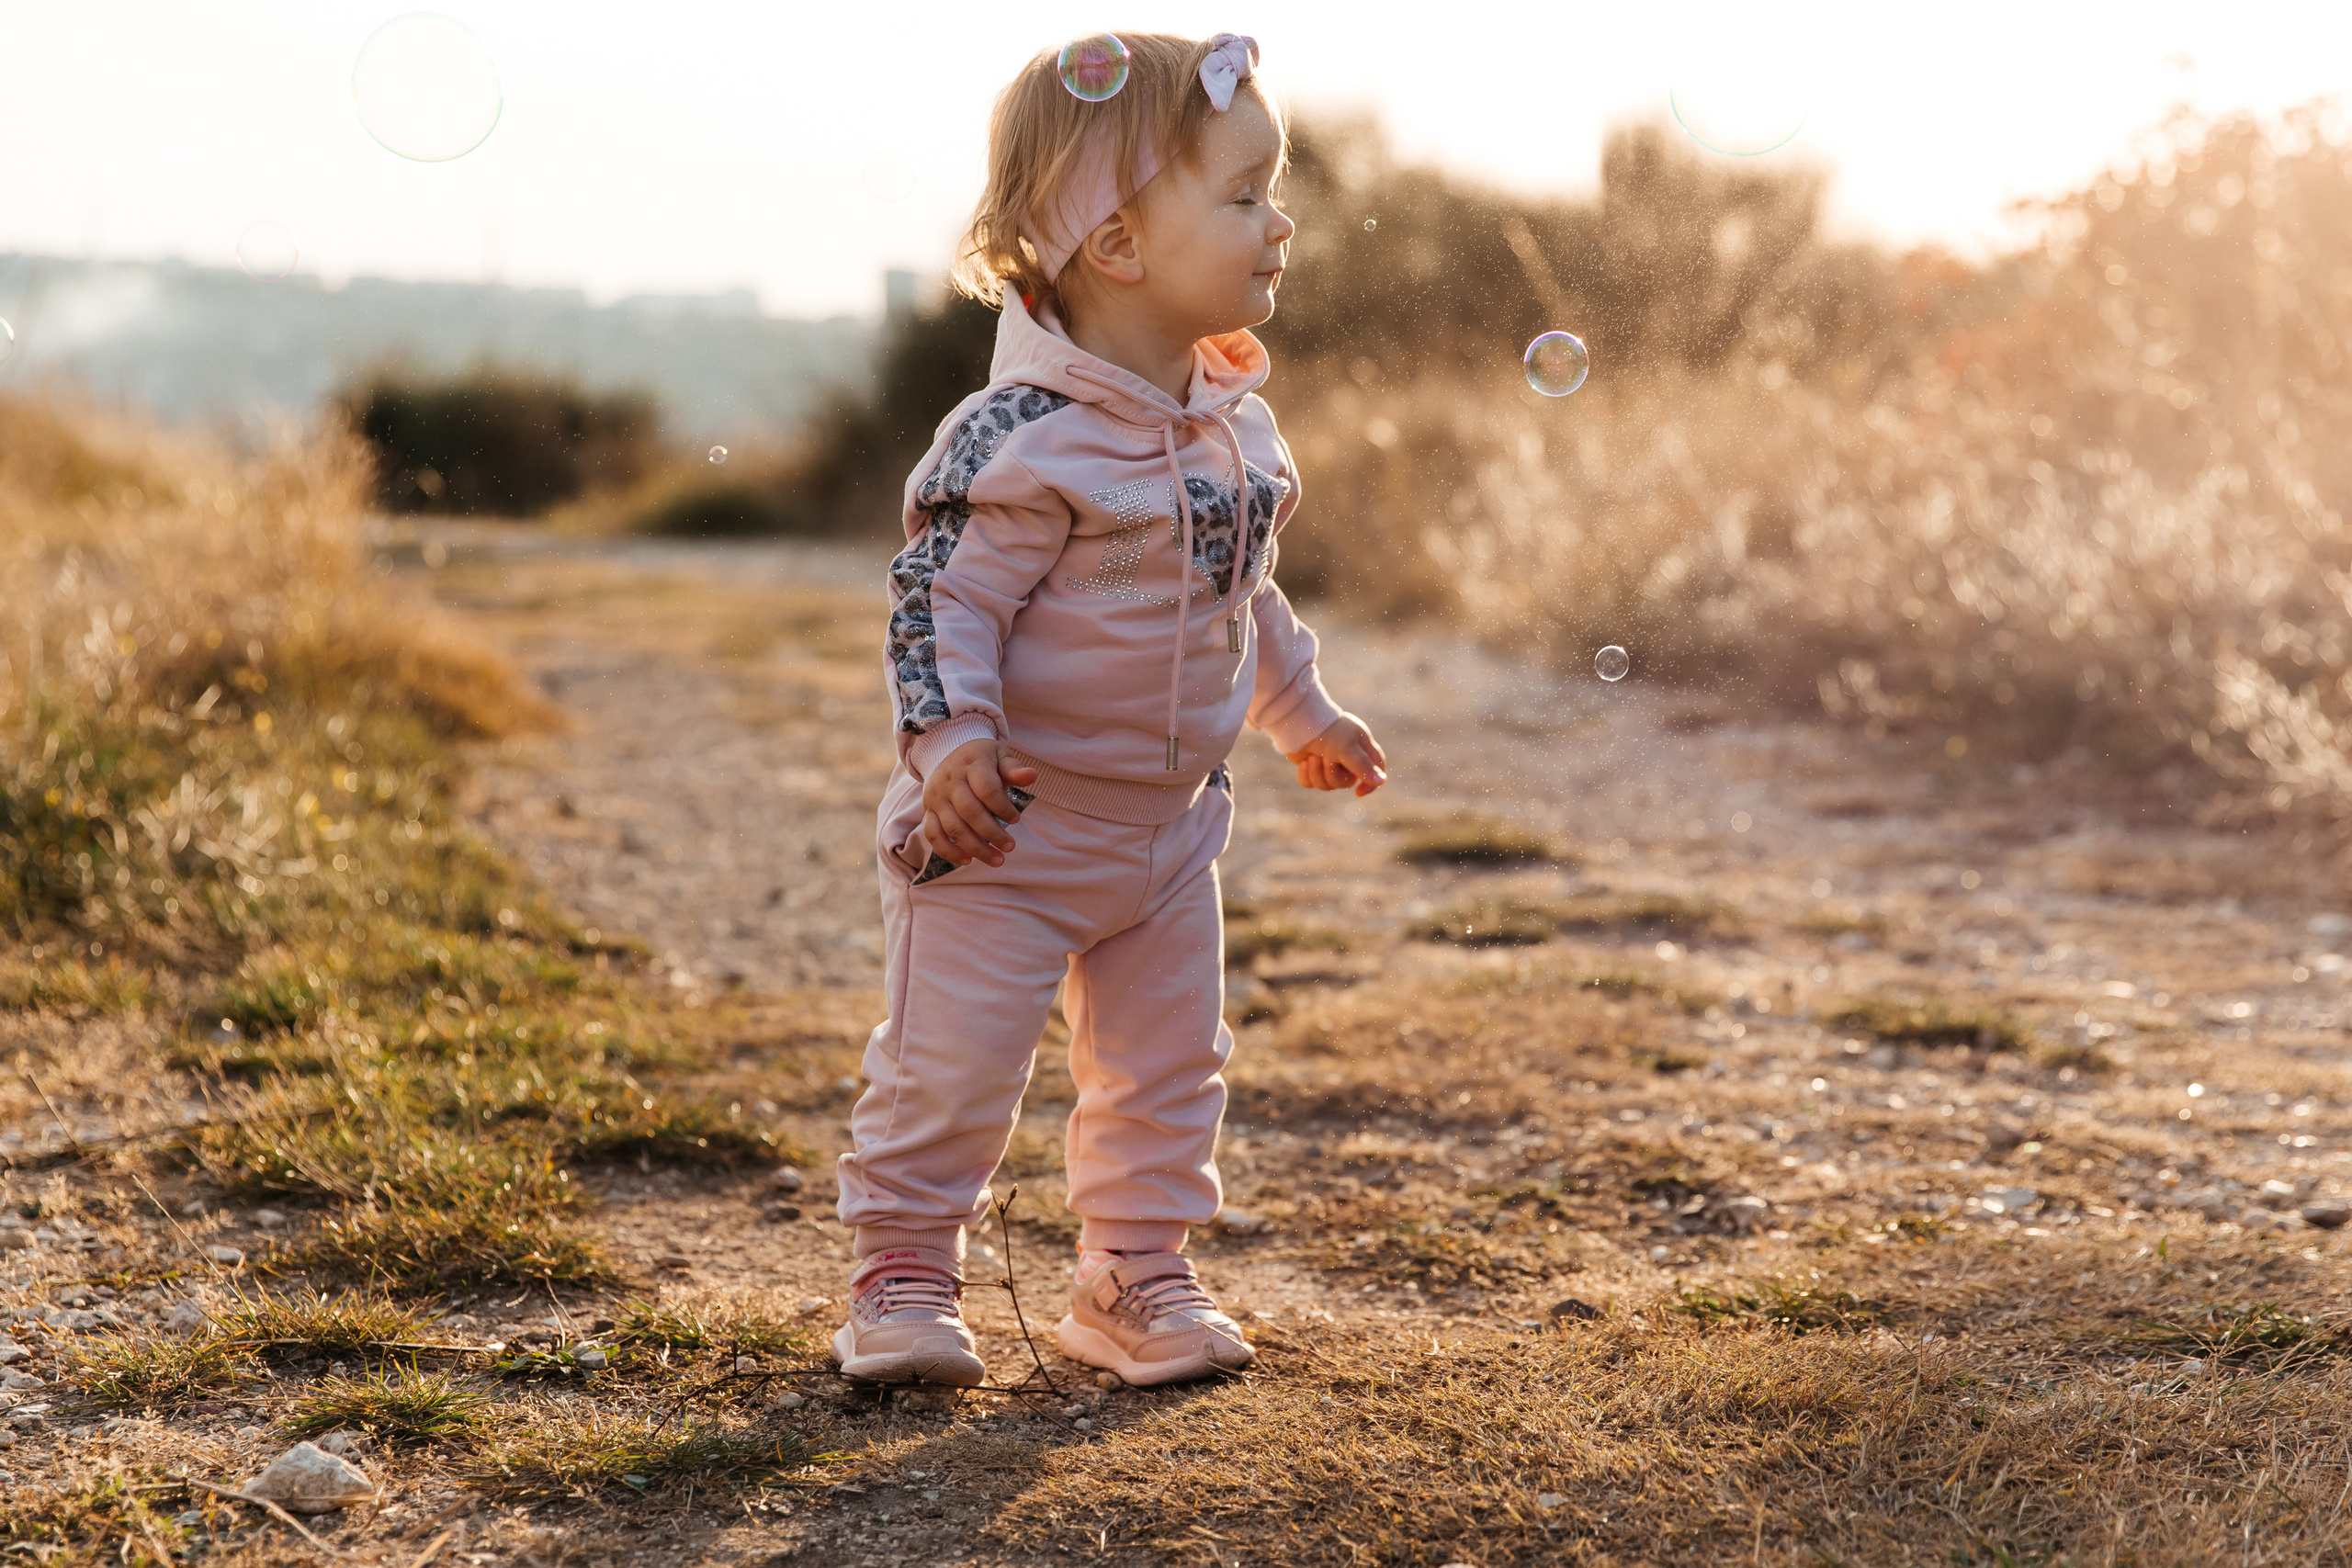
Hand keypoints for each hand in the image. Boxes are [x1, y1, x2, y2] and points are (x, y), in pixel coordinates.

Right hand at [921, 739, 1038, 867]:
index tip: (1016, 819)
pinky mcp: (929, 810)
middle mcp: (950, 781)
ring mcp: (937, 797)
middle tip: (1010, 847)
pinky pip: (933, 834)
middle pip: (970, 812)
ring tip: (997, 860)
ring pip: (953, 827)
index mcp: (971, 765)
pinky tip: (967, 860)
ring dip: (975, 848)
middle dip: (992, 834)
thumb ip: (1014, 769)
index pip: (987, 790)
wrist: (946, 751)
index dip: (1003, 808)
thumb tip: (1032, 775)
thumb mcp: (1000, 755)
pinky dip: (947, 850)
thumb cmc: (981, 758)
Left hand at [1285, 713, 1387, 795]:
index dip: (1371, 784)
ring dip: (1317, 773)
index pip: (1377, 768)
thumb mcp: (1348, 749)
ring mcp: (1328, 763)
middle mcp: (1348, 757)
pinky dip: (1305, 774)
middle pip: (1346, 783)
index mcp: (1362, 748)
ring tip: (1312, 757)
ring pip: (1327, 785)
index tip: (1358, 792)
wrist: (1297, 722)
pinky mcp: (1311, 767)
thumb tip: (1382, 781)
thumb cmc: (1328, 733)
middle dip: (1332, 773)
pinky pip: (1310, 784)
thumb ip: (1364, 767)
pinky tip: (1304, 761)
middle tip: (1325, 756)